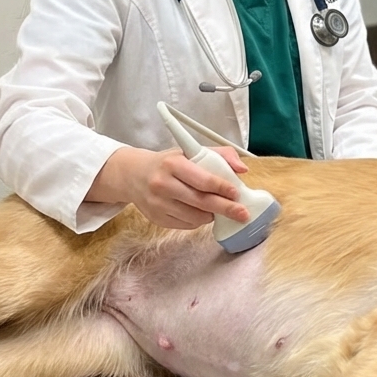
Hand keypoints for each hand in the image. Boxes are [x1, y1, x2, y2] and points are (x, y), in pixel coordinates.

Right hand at [87, 146, 250, 229]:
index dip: (222, 188)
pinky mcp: (156, 218)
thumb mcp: (190, 151)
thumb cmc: (168, 162)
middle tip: (242, 214)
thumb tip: (242, 169)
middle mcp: (162, 184)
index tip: (237, 193)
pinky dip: (198, 221)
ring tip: (218, 209)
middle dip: (226, 209)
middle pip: (201, 201)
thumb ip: (221, 155)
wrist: (133, 175)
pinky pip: (185, 225)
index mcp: (173, 164)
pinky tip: (201, 212)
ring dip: (212, 215)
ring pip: (194, 217)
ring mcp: (157, 204)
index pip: (203, 180)